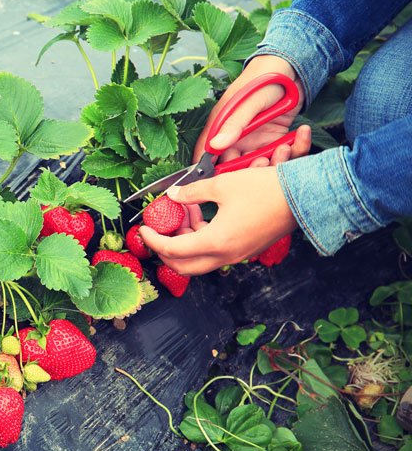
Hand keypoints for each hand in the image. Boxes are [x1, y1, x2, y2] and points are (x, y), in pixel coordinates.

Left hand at [139, 167, 296, 274]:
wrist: (306, 196)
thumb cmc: (266, 190)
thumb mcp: (223, 185)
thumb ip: (193, 193)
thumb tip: (174, 196)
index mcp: (216, 242)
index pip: (172, 251)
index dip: (153, 240)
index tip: (144, 229)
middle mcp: (226, 256)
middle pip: (184, 265)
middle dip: (166, 249)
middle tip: (161, 228)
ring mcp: (239, 255)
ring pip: (201, 260)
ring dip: (186, 241)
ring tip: (184, 212)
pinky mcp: (248, 249)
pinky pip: (217, 252)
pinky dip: (203, 239)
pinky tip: (203, 214)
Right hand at [194, 54, 311, 165]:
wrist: (294, 67)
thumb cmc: (265, 79)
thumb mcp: (249, 102)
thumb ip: (234, 124)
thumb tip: (214, 146)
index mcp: (221, 126)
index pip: (207, 153)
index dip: (209, 171)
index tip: (218, 184)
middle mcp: (235, 136)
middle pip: (235, 165)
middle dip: (249, 171)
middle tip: (263, 163)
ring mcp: (256, 139)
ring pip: (260, 163)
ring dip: (274, 162)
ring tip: (284, 148)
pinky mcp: (275, 139)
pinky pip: (281, 154)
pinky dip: (293, 150)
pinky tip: (299, 136)